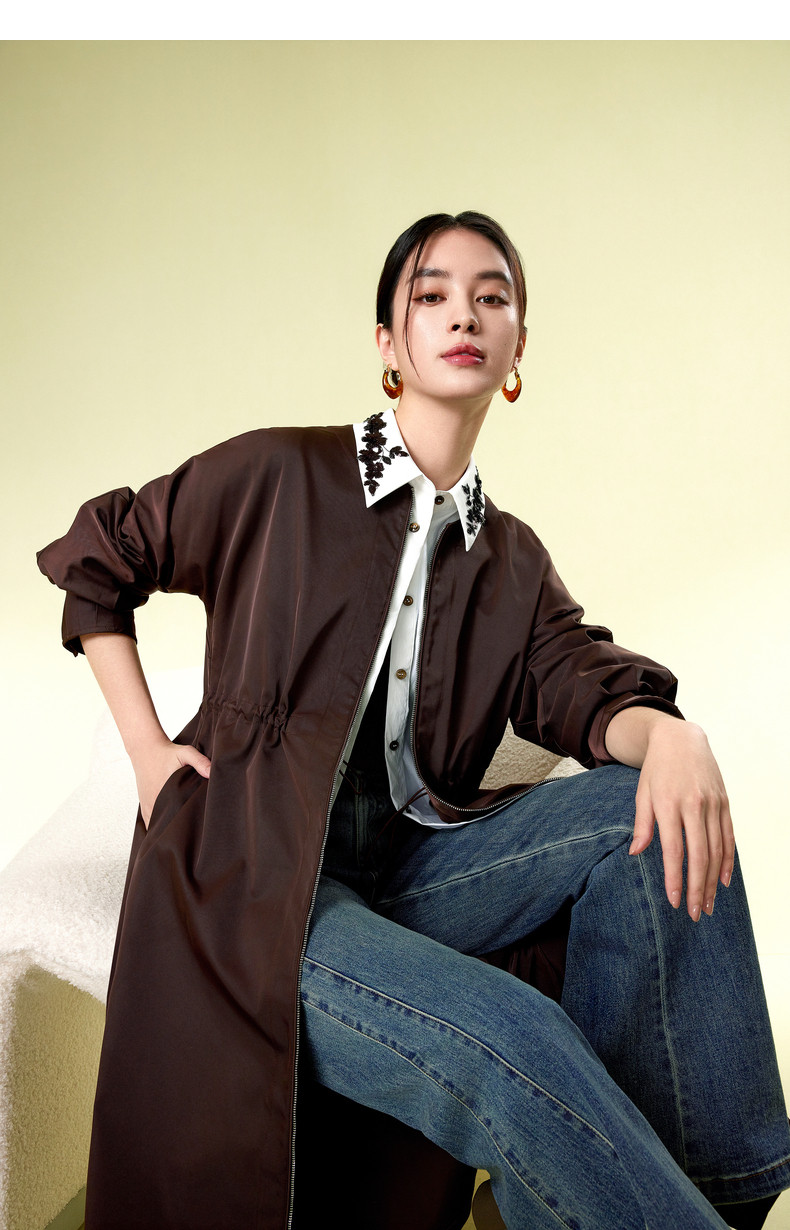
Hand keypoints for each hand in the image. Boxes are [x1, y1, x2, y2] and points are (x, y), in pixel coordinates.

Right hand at [131, 737, 211, 827]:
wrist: (146, 749)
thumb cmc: (167, 752)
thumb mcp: (186, 753)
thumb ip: (200, 762)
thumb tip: (212, 773)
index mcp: (166, 794)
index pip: (176, 820)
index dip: (185, 827)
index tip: (194, 831)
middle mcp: (155, 803)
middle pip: (166, 826)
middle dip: (177, 832)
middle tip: (189, 836)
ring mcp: (148, 806)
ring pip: (156, 827)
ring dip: (165, 831)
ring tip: (178, 837)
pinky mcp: (144, 805)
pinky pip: (149, 823)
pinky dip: (156, 828)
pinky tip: (165, 831)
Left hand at [628, 720, 733, 920]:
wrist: (682, 739)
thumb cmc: (657, 769)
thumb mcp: (642, 793)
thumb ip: (642, 824)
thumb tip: (636, 854)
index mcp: (669, 804)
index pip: (674, 850)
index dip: (675, 878)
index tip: (673, 901)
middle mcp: (694, 805)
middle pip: (699, 855)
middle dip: (697, 888)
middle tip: (694, 913)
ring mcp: (713, 804)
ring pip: (717, 850)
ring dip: (712, 881)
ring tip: (707, 904)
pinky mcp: (724, 803)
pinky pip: (728, 837)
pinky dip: (727, 861)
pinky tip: (722, 881)